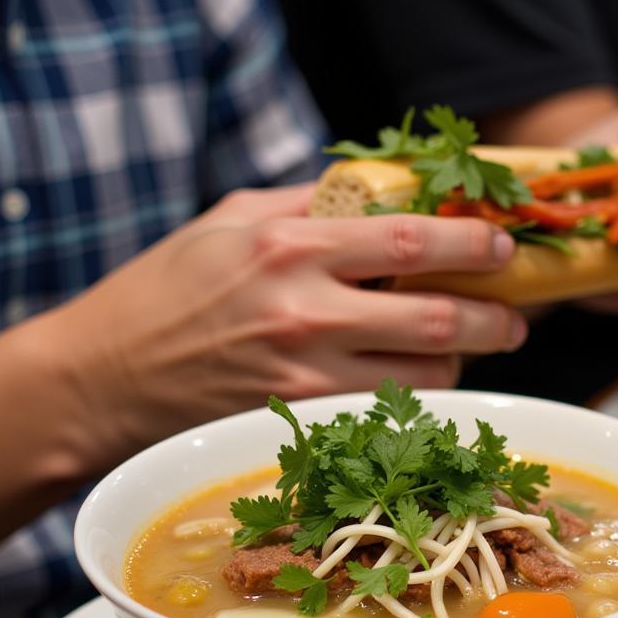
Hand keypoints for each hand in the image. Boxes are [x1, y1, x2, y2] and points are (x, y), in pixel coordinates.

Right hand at [42, 184, 524, 468]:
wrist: (104, 377)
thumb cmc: (165, 290)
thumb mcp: (229, 220)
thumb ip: (307, 204)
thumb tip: (377, 193)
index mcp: (292, 248)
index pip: (413, 243)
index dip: (474, 247)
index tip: (503, 247)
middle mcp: (306, 314)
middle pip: (437, 321)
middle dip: (494, 321)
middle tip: (514, 318)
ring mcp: (305, 377)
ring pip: (422, 378)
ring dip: (455, 365)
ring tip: (461, 351)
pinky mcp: (299, 424)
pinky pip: (385, 413)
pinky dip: (412, 399)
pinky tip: (413, 383)